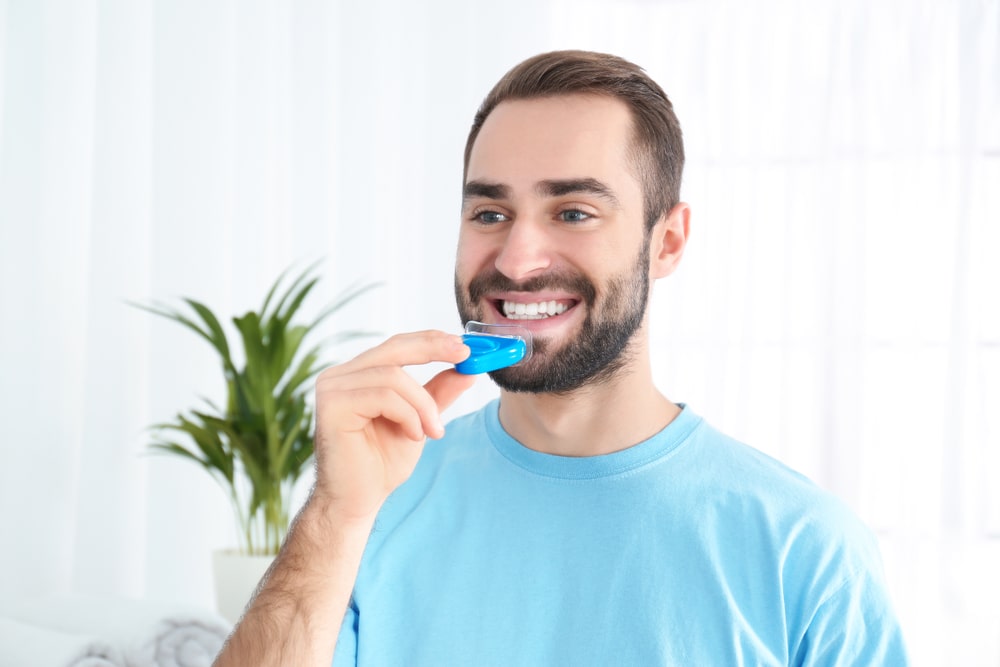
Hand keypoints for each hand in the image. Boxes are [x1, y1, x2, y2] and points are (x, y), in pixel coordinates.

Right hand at [311, 330, 473, 522]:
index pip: (397, 346)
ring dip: (423, 404)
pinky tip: (413, 436)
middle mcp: (340, 376)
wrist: (358, 501)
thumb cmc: (381, 464)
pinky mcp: (332, 406)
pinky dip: (408, 415)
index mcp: (357, 375)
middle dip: (433, 349)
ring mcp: (332, 388)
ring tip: (433, 431)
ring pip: (394, 376)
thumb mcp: (419, 421)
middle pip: (393, 349)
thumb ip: (437, 394)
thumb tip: (467, 370)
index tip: (464, 346)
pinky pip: (384, 396)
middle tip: (465, 356)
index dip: (430, 341)